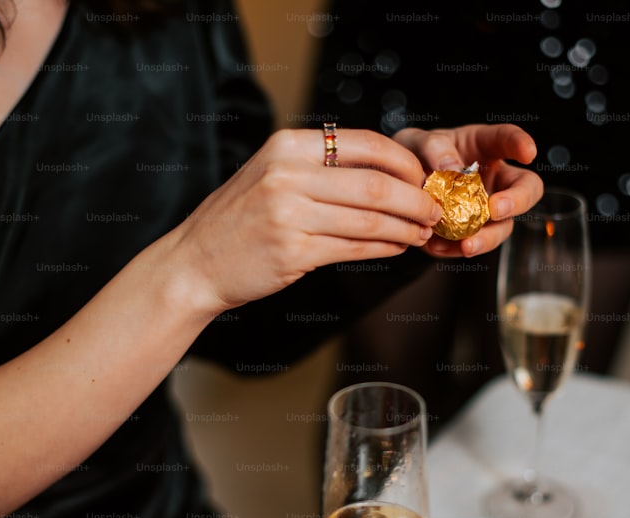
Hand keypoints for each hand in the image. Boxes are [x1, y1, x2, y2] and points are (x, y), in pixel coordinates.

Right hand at [175, 128, 441, 311]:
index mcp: (287, 147)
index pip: (365, 144)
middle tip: (434, 208)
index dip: (404, 162)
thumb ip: (321, 167)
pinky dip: (384, 247)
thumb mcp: (272, 174)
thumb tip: (387, 172)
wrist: (195, 262)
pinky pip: (354, 248)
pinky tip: (397, 247)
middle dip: (415, 198)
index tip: (423, 177)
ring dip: (405, 227)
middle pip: (375, 184)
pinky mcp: (293, 252)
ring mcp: (289, 215)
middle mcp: (287, 175)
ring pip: (370, 219)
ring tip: (422, 231)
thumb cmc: (240, 220)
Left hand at [393, 124, 541, 257]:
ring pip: (502, 227)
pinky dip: (455, 249)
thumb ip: (434, 148)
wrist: (397, 186)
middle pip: (526, 189)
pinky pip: (472, 244)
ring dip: (487, 238)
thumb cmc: (415, 155)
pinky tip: (437, 246)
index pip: (507, 139)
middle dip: (517, 201)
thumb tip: (451, 167)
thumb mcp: (418, 143)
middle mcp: (493, 179)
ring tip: (466, 245)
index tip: (528, 152)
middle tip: (497, 209)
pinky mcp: (469, 233)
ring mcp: (485, 208)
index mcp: (484, 146)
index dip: (521, 143)